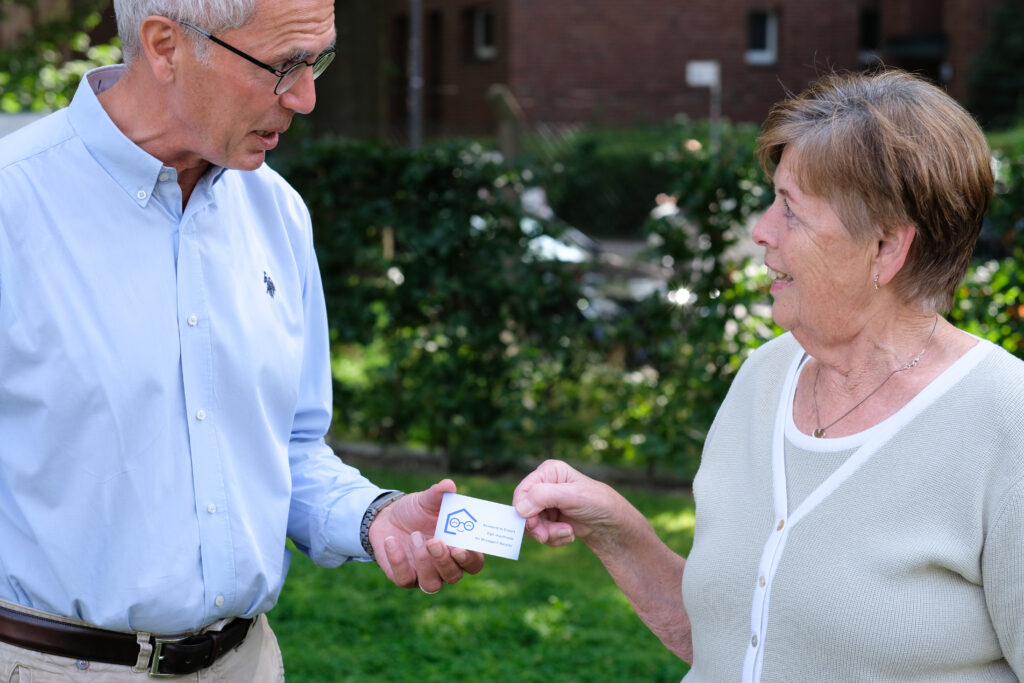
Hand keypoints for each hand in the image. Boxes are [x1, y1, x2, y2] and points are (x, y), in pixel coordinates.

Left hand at [367, 479, 484, 592]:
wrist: (386, 517)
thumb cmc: (415, 511)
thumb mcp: (426, 500)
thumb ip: (438, 494)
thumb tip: (449, 485)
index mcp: (459, 548)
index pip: (474, 563)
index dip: (470, 559)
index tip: (460, 548)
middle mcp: (445, 566)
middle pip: (454, 576)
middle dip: (444, 561)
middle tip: (434, 541)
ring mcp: (425, 575)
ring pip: (432, 585)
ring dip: (423, 562)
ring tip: (414, 536)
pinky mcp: (404, 577)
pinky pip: (405, 579)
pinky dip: (398, 560)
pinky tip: (392, 540)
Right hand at [513, 459, 626, 547]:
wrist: (613, 526)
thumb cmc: (598, 504)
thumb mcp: (572, 496)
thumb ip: (544, 497)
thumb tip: (519, 508)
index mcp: (549, 471)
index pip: (523, 490)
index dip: (523, 510)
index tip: (534, 525)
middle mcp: (545, 485)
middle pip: (523, 510)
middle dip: (537, 526)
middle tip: (547, 536)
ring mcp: (547, 503)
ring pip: (531, 524)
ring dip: (548, 534)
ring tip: (568, 533)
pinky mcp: (551, 519)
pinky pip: (540, 533)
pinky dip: (553, 537)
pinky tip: (569, 534)